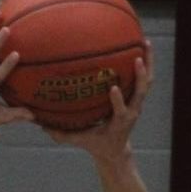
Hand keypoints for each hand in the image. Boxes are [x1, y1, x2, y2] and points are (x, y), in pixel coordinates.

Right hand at [42, 40, 153, 157]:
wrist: (116, 149)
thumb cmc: (97, 143)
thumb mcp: (80, 140)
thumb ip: (62, 134)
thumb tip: (41, 125)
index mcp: (119, 122)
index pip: (120, 111)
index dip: (118, 100)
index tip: (113, 87)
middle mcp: (132, 111)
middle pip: (142, 91)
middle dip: (141, 74)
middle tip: (138, 56)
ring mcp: (137, 103)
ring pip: (147, 81)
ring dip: (149, 63)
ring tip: (145, 42)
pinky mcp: (137, 98)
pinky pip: (144, 78)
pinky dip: (146, 63)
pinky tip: (141, 45)